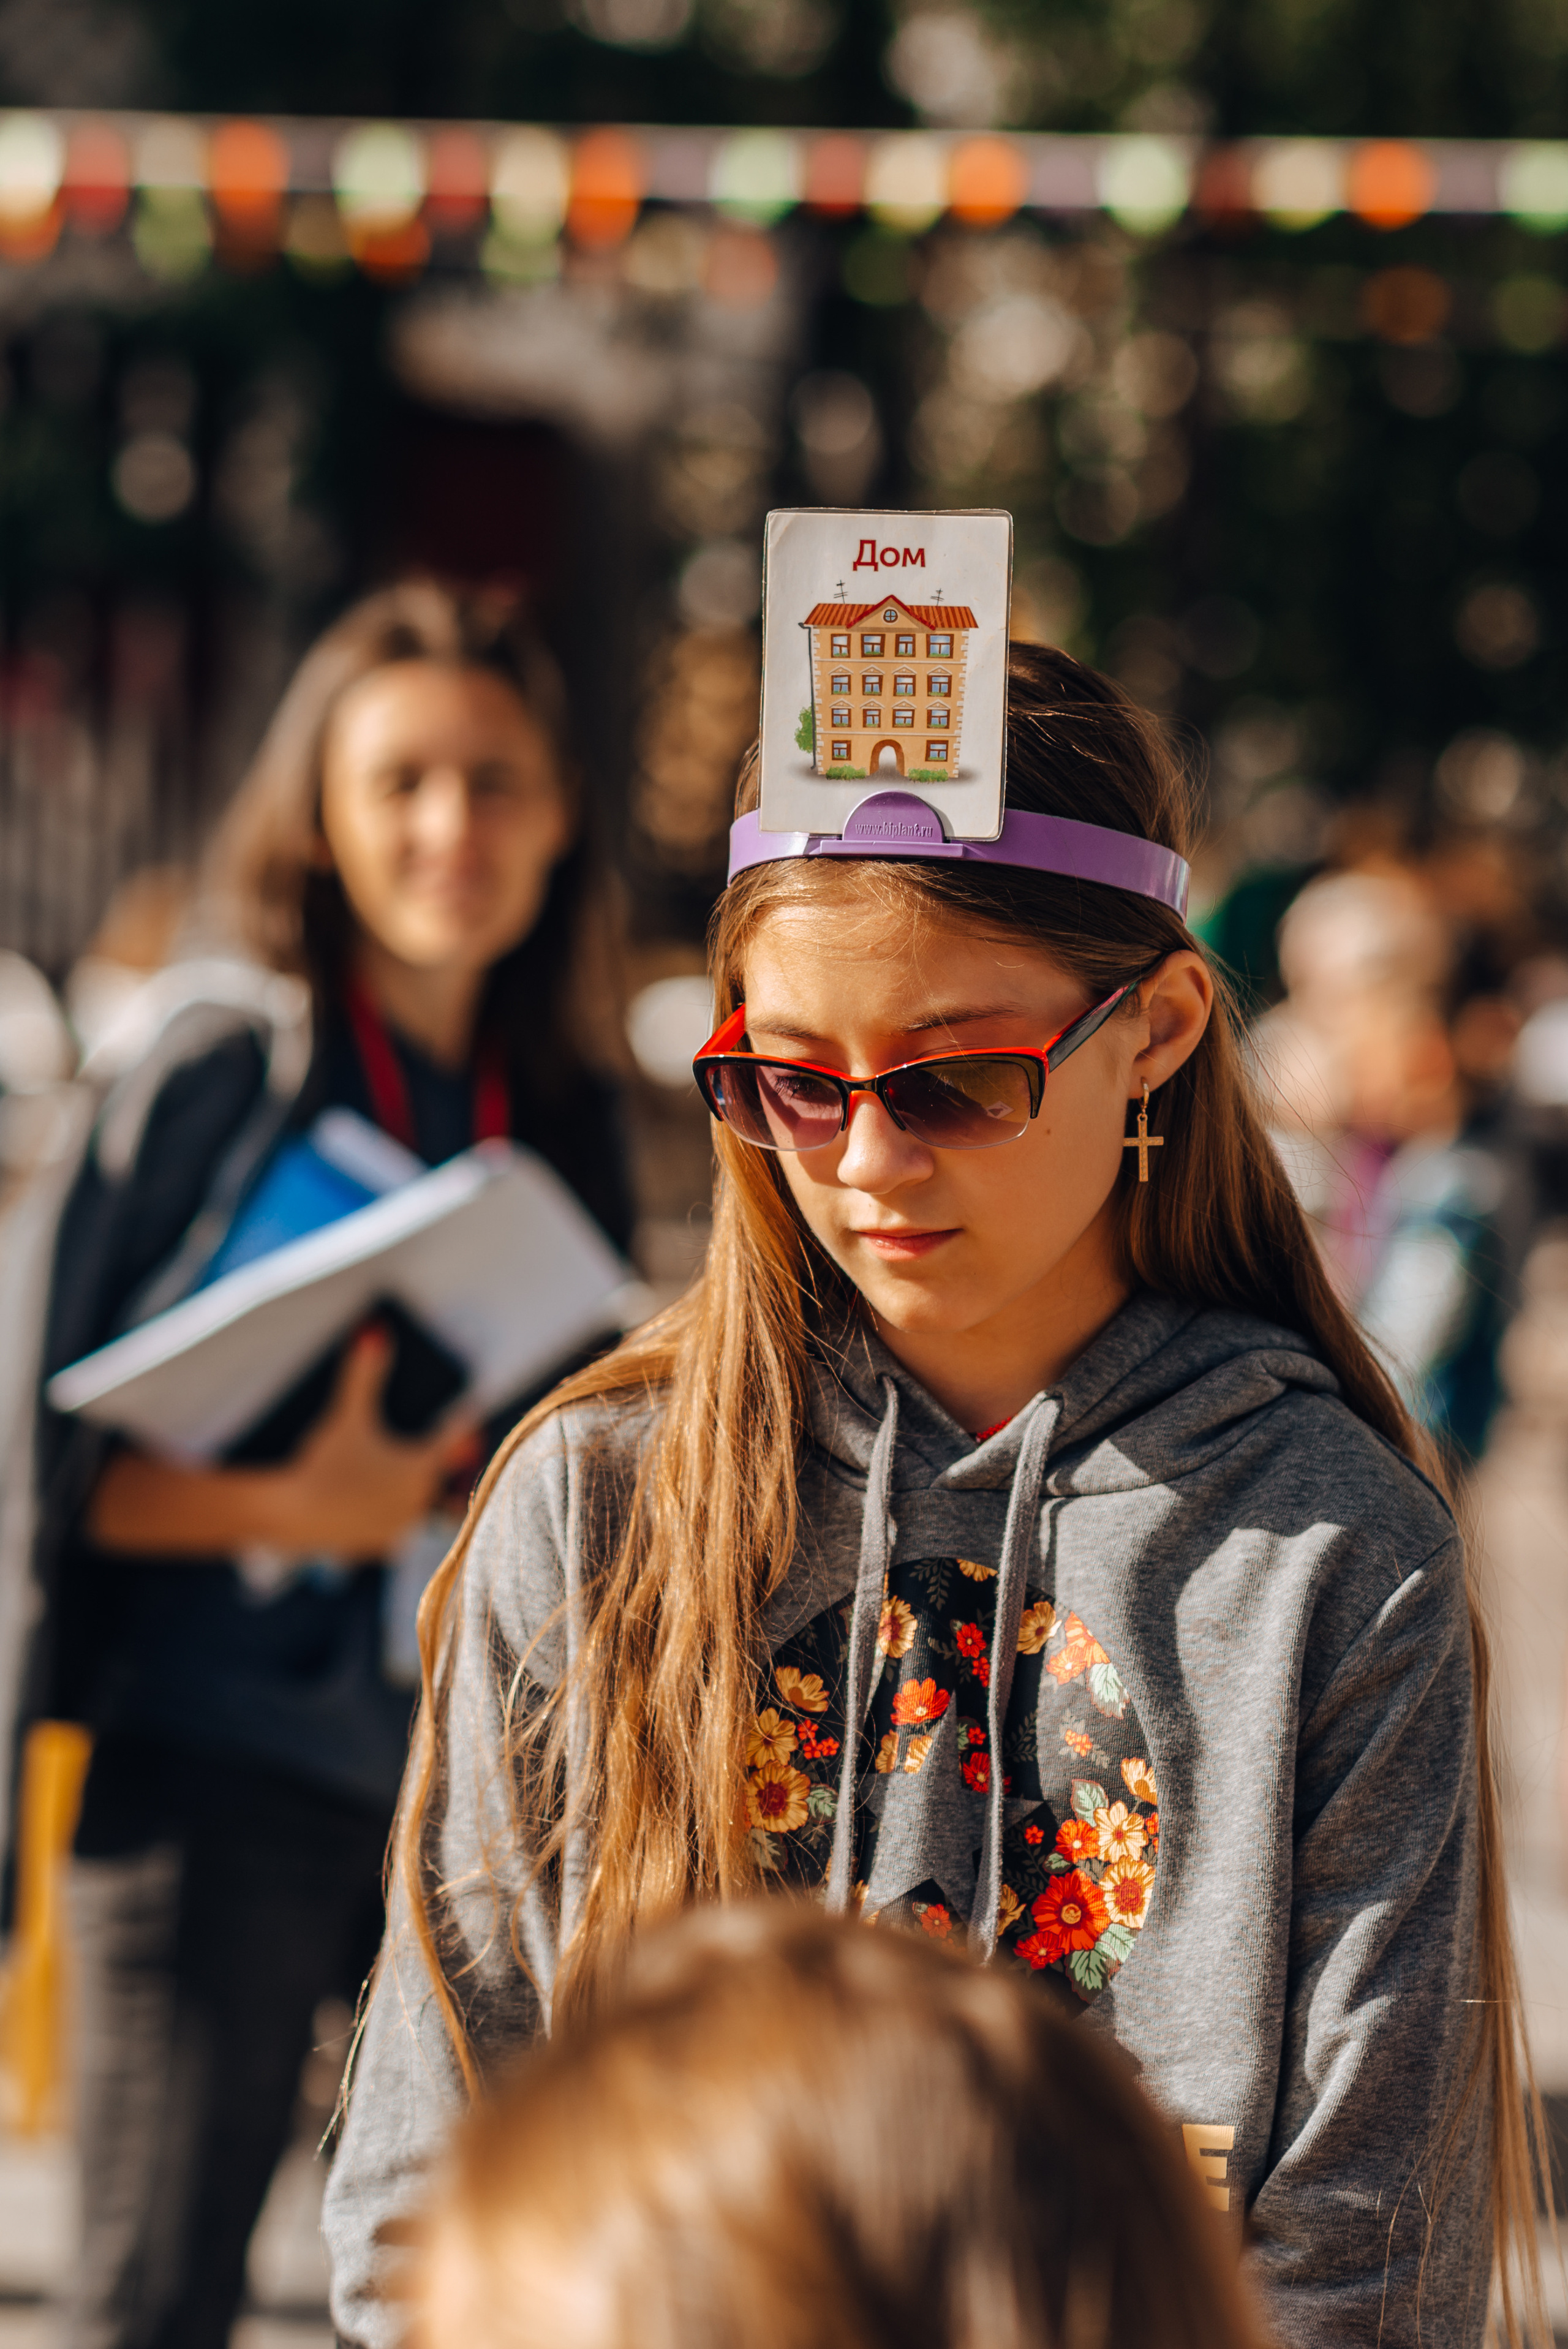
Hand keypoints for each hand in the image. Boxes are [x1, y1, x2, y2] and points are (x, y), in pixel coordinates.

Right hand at [267, 1327, 477, 1559]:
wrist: (292, 1515)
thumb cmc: (324, 1461)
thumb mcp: (347, 1415)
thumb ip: (364, 1374)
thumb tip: (375, 1330)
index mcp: (420, 1467)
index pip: (452, 1436)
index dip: (461, 1418)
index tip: (472, 1406)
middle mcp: (419, 1500)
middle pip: (440, 1473)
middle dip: (445, 1458)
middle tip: (457, 1445)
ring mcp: (402, 1526)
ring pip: (421, 1503)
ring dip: (422, 1490)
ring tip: (425, 1478)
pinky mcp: (382, 1546)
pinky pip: (398, 1526)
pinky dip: (396, 1513)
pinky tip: (392, 1506)